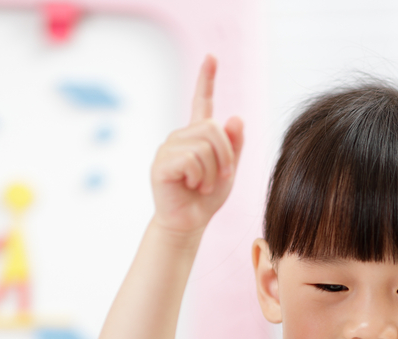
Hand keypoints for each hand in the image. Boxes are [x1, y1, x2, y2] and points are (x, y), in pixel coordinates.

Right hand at [150, 55, 244, 235]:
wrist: (188, 223)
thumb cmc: (206, 198)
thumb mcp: (228, 170)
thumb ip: (235, 145)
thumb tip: (236, 116)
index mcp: (196, 136)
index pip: (201, 102)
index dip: (206, 79)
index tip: (211, 57)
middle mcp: (180, 137)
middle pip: (212, 129)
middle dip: (225, 155)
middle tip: (221, 176)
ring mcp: (168, 148)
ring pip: (204, 146)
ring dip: (213, 171)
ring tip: (203, 184)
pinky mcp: (161, 163)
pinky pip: (192, 160)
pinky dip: (200, 176)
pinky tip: (192, 185)